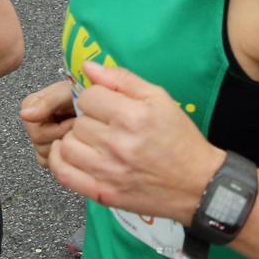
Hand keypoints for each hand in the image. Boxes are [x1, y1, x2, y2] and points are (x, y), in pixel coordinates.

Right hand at [19, 80, 79, 169]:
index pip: (35, 130)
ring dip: (66, 145)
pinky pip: (52, 162)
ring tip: (77, 131)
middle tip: (77, 125)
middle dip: (63, 136)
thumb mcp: (69, 92)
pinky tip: (75, 140)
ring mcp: (39, 138)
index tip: (72, 119)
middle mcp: (32, 122)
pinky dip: (66, 155)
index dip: (59, 128)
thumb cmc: (84, 93)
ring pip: (45, 155)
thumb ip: (48, 102)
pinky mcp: (49, 150)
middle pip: (39, 144)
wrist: (96, 103)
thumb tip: (24, 114)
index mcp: (30, 106)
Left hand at [47, 63, 224, 219]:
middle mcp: (118, 144)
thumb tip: (88, 66)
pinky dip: (60, 161)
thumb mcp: (160, 99)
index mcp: (133, 117)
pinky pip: (63, 174)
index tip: (107, 105)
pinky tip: (72, 155)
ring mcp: (108, 171)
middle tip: (107, 126)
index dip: (97, 98)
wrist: (198, 184)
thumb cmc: (180, 140)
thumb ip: (122, 79)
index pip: (89, 96)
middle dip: (90, 120)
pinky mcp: (103, 193)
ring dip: (76, 140)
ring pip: (67, 145)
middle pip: (78, 121)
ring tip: (93, 141)